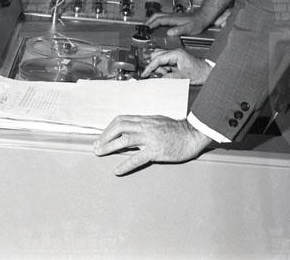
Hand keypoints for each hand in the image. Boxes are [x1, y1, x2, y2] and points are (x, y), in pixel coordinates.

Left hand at [93, 115, 211, 174]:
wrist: (193, 135)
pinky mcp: (156, 151)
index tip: (102, 137)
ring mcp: (150, 138)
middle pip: (119, 127)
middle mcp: (145, 126)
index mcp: (145, 120)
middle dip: (105, 136)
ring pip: (124, 140)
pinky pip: (137, 158)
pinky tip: (118, 170)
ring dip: (109, 146)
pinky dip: (125, 165)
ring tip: (99, 153)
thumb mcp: (158, 122)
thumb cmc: (178, 130)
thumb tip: (132, 131)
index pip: (122, 120)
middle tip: (96, 146)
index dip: (109, 128)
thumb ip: (145, 125)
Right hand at [141, 49, 210, 83]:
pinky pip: (164, 63)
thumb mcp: (183, 77)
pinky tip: (167, 75)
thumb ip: (170, 77)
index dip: (150, 67)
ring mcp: (174, 56)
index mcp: (176, 54)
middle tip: (157, 76)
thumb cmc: (199, 71)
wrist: (207, 71)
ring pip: (159, 60)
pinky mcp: (175, 61)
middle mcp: (174, 53)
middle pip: (156, 56)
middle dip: (155, 67)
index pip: (158, 59)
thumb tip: (159, 79)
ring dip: (159, 69)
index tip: (145, 73)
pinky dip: (162, 69)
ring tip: (166, 76)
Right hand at [145, 10, 207, 36]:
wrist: (202, 17)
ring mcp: (173, 16)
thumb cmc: (197, 22)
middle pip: (156, 16)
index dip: (151, 24)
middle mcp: (172, 16)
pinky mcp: (175, 18)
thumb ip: (179, 30)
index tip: (146, 29)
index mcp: (173, 19)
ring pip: (159, 16)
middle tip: (143, 27)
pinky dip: (157, 21)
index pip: (159, 20)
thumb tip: (169, 33)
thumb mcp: (189, 28)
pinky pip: (162, 18)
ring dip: (152, 20)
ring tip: (148, 26)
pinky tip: (158, 25)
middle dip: (148, 21)